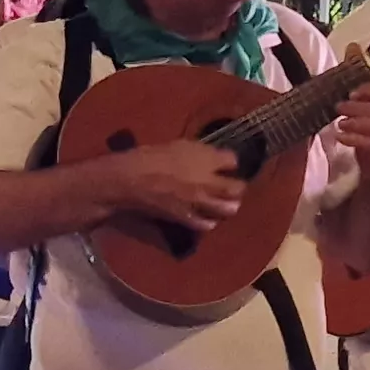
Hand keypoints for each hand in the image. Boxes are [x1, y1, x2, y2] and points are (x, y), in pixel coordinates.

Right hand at [98, 139, 245, 230]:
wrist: (132, 179)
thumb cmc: (149, 157)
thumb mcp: (176, 145)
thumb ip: (198, 153)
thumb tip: (209, 157)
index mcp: (205, 158)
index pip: (232, 161)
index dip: (230, 162)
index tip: (227, 164)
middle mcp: (208, 180)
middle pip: (236, 188)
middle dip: (237, 187)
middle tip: (233, 187)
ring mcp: (199, 200)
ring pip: (227, 208)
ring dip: (228, 206)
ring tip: (226, 205)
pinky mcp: (187, 217)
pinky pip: (206, 223)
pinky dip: (209, 222)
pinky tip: (208, 219)